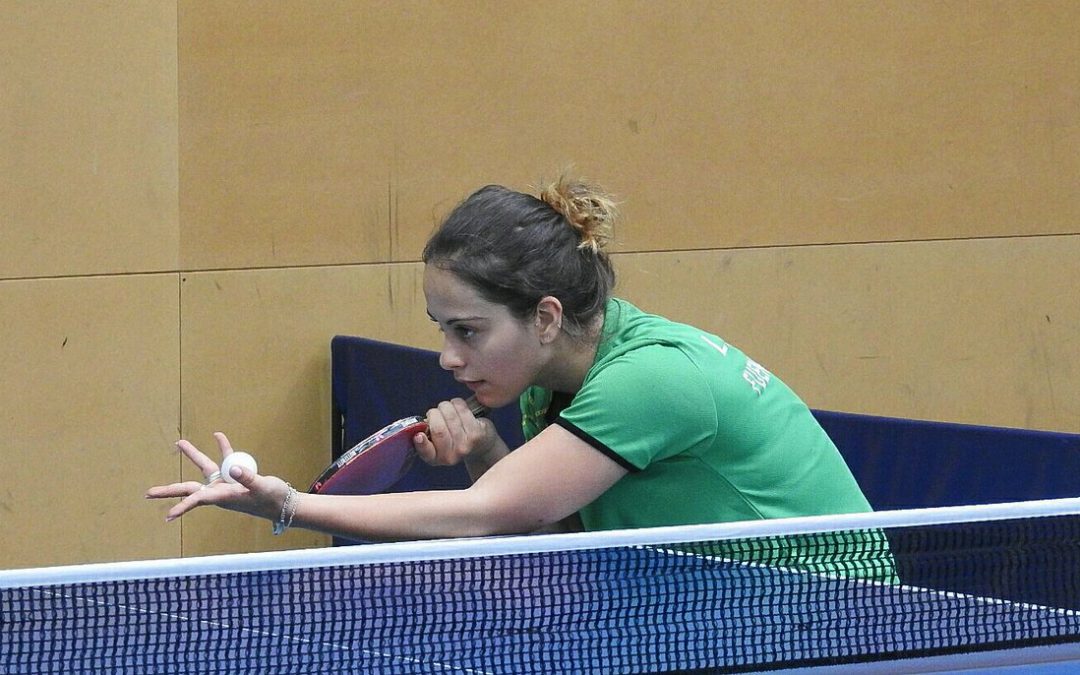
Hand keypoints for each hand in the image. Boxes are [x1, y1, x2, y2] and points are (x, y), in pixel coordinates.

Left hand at [145, 432, 289, 523]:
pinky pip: (225, 460)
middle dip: (169, 490)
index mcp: (223, 497)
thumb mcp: (262, 487)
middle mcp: (219, 492)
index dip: (182, 506)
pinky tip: (218, 435)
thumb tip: (231, 467)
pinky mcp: (234, 476)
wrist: (282, 503)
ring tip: (179, 443)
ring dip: (193, 454)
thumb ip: (247, 477)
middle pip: (189, 488)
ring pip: (204, 469)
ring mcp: (225, 483)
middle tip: (147, 493)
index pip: (198, 500)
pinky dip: (223, 448)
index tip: (167, 516)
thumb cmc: (272, 499)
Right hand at [413, 397, 500, 466]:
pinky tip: (459, 407)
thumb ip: (427, 435)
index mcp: (436, 459)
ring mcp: (465, 446)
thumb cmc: (454, 439)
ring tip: (448, 408)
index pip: (427, 453)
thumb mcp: (437, 443)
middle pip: (438, 429)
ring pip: (450, 416)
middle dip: (434, 414)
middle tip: (436, 412)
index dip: (421, 443)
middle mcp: (451, 456)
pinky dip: (457, 403)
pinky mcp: (476, 434)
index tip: (419, 435)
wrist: (481, 444)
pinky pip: (462, 410)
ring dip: (446, 406)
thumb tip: (419, 426)